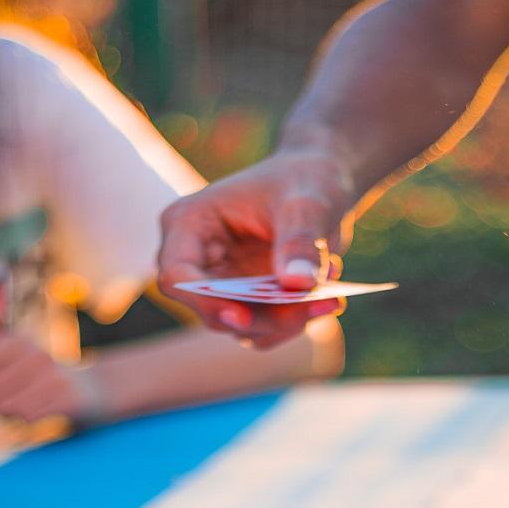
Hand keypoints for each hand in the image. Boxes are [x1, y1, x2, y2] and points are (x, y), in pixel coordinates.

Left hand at [0, 333, 103, 424]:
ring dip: (5, 415)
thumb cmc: (40, 382)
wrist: (95, 389)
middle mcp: (35, 354)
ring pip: (4, 407)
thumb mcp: (13, 365)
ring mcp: (53, 376)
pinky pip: (28, 417)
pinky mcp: (67, 397)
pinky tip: (38, 413)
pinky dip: (26, 421)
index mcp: (18, 341)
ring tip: (19, 407)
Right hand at [158, 146, 356, 347]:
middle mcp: (199, 261)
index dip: (204, 301)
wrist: (322, 184)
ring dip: (290, 320)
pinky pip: (268, 328)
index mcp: (190, 224)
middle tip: (321, 302)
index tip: (243, 315)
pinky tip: (329, 294)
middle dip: (267, 316)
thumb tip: (297, 283)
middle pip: (215, 311)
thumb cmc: (306, 178)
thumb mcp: (307, 203)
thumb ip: (300, 239)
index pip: (177, 276)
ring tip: (331, 293)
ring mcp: (223, 285)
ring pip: (245, 327)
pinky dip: (299, 319)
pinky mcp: (250, 301)